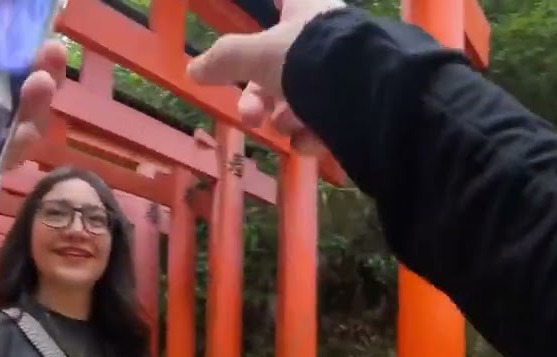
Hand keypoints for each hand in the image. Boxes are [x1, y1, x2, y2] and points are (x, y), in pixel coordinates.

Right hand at [186, 0, 345, 153]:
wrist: (363, 94)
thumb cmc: (305, 58)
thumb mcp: (255, 56)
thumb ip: (224, 60)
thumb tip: (193, 69)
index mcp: (306, 11)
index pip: (287, 0)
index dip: (276, 4)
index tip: (270, 7)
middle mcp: (327, 38)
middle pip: (284, 68)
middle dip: (260, 98)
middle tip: (252, 118)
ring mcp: (345, 73)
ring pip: (303, 98)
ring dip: (286, 118)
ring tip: (288, 128)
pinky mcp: (360, 106)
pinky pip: (327, 120)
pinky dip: (314, 134)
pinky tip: (311, 141)